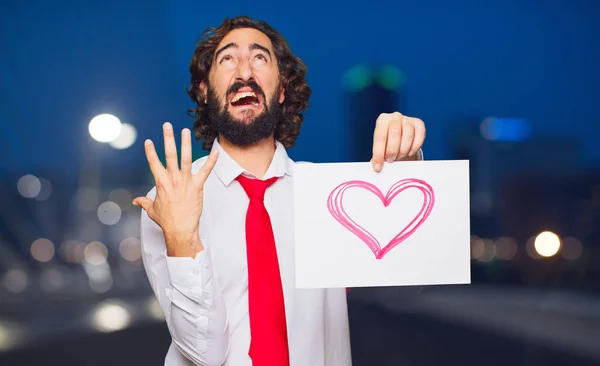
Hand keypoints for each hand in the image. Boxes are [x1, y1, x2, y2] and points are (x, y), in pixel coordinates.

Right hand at [132, 122, 218, 256]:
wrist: (180, 229)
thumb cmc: (167, 221)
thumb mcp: (152, 210)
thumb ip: (144, 202)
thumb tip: (136, 201)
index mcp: (161, 183)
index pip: (153, 163)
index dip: (150, 151)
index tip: (149, 141)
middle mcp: (173, 179)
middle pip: (169, 154)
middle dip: (168, 138)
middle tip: (167, 126)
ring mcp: (186, 181)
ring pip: (186, 158)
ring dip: (186, 143)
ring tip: (186, 131)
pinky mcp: (198, 186)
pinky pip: (206, 171)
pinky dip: (212, 160)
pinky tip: (216, 151)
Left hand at [371, 112, 425, 171]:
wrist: (400, 136)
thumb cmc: (388, 142)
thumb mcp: (381, 146)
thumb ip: (379, 154)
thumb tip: (377, 166)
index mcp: (382, 120)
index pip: (380, 137)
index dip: (379, 153)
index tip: (378, 167)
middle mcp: (395, 117)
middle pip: (394, 133)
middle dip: (392, 151)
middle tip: (391, 160)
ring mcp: (408, 119)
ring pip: (408, 135)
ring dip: (403, 150)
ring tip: (399, 157)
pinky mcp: (419, 123)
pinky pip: (419, 136)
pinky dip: (415, 147)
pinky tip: (409, 152)